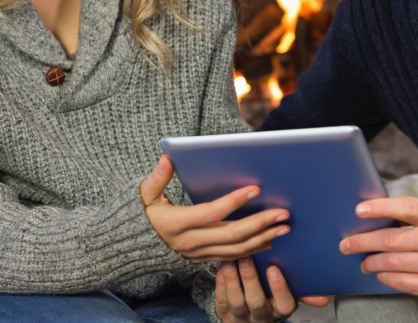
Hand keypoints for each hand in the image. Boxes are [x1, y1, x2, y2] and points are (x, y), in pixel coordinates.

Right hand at [140, 155, 290, 261]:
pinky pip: (232, 258)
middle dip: (259, 223)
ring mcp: (199, 253)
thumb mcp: (144, 195)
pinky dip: (252, 250)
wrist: (133, 248)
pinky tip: (269, 240)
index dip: (233, 201)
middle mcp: (190, 242)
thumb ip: (157, 178)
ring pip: (236, 250)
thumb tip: (168, 157)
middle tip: (283, 212)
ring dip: (263, 238)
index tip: (255, 189)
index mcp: (176, 223)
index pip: (211, 213)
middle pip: (231, 235)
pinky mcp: (204, 260)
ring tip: (284, 227)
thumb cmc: (142, 215)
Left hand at [215, 258, 330, 322]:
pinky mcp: (224, 311)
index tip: (274, 269)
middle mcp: (261, 316)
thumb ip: (304, 293)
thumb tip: (325, 297)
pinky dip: (221, 281)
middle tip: (247, 257)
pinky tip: (222, 264)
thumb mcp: (288, 296)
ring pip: (236, 301)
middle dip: (251, 279)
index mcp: (280, 310)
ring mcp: (240, 316)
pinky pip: (221, 298)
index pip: (284, 304)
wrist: (246, 316)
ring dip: (233, 279)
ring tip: (232, 258)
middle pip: (256, 301)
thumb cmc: (271, 297)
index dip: (279, 289)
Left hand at [338, 196, 417, 308]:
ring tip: (363, 260)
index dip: (380, 208)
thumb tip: (377, 207)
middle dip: (365, 240)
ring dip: (372, 261)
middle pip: (394, 239)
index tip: (360, 210)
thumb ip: (416, 210)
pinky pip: (402, 281)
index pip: (407, 208)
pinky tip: (379, 272)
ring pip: (394, 262)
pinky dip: (385, 276)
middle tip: (347, 243)